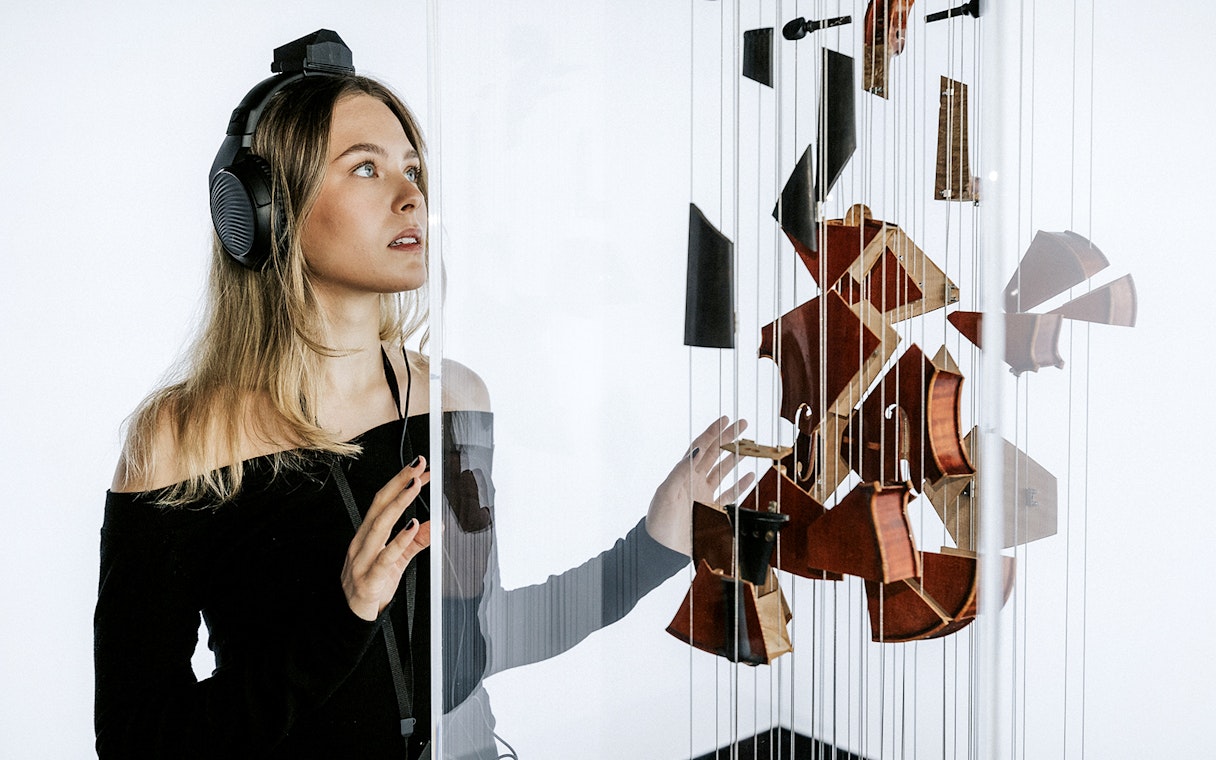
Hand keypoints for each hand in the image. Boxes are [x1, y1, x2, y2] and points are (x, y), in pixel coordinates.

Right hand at [341, 456, 431, 620]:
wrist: (353, 617)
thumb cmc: (371, 586)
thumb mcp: (397, 561)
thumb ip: (415, 542)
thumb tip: (433, 525)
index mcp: (367, 536)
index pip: (383, 502)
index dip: (399, 483)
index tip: (418, 470)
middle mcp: (362, 543)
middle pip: (379, 506)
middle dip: (399, 483)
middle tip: (417, 467)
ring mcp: (363, 559)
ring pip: (381, 525)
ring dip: (399, 503)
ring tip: (414, 487)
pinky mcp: (370, 577)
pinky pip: (386, 556)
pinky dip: (400, 539)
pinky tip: (412, 526)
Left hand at [646, 416, 756, 554]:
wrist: (661, 550)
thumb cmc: (659, 521)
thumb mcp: (667, 493)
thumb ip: (681, 471)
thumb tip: (697, 450)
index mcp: (683, 474)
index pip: (700, 447)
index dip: (712, 432)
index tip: (725, 419)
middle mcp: (695, 481)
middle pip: (714, 454)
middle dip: (728, 438)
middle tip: (742, 424)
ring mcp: (704, 495)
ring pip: (723, 471)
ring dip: (735, 458)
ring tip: (748, 446)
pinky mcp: (712, 511)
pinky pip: (730, 494)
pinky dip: (740, 485)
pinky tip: (750, 476)